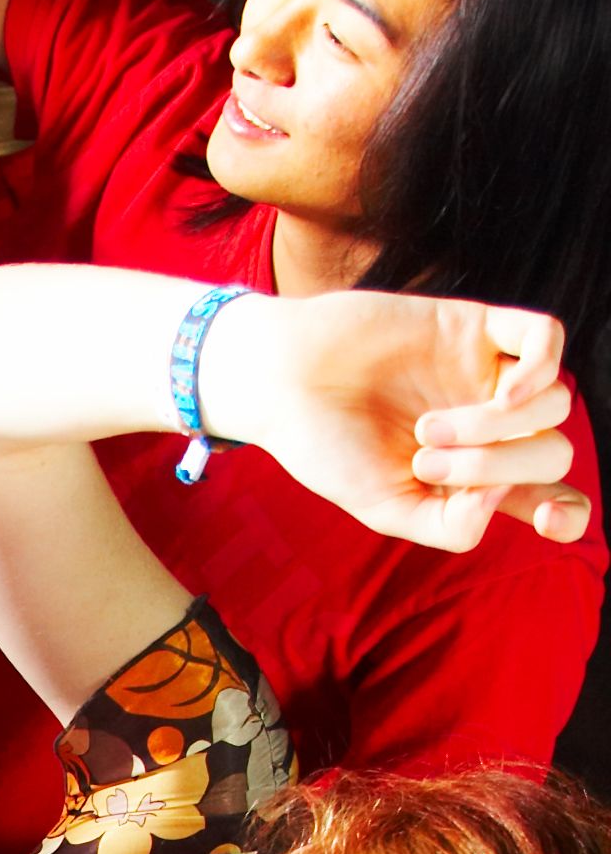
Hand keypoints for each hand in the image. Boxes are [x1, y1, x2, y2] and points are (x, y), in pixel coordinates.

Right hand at [200, 287, 589, 552]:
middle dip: (496, 466)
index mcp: (474, 478)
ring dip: (496, 425)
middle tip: (423, 460)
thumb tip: (503, 493)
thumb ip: (449, 526)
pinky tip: (505, 387)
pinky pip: (547, 339)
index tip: (546, 521)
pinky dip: (540, 369)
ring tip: (428, 427)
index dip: (568, 514)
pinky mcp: (479, 328)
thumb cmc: (325, 448)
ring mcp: (490, 375)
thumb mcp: (384, 510)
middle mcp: (493, 428)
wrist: (285, 380)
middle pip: (551, 452)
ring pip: (553, 404)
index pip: (550, 494)